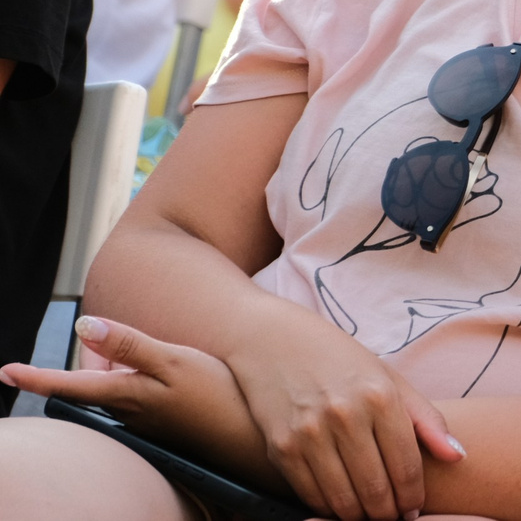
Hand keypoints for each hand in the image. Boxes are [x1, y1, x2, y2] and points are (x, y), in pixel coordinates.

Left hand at [2, 315, 266, 467]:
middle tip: (115, 337)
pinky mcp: (166, 425)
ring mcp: (148, 422)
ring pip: (119, 392)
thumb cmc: (217, 395)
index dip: (36, 377)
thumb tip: (82, 326)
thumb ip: (129, 343)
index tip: (5, 372)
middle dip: (97, 362)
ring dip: (122, 371)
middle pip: (95, 385)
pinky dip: (143, 382)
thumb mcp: (174, 360)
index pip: (69, 385)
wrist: (252, 439)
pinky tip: (177, 373)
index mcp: (125, 394)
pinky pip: (140, 400)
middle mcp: (129, 413)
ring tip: (156, 352)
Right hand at [221, 309, 465, 519]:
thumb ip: (427, 419)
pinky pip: (311, 494)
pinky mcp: (280, 448)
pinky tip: (340, 505)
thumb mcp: (390, 378)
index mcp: (380, 396)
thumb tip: (458, 456)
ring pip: (343, 499)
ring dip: (360, 517)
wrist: (273, 341)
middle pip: (376, 489)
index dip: (414, 497)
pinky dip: (328, 508)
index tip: (415, 509)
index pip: (407, 466)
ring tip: (370, 516)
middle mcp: (345, 415)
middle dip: (389, 514)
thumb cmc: (341, 360)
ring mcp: (309, 433)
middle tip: (394, 518)